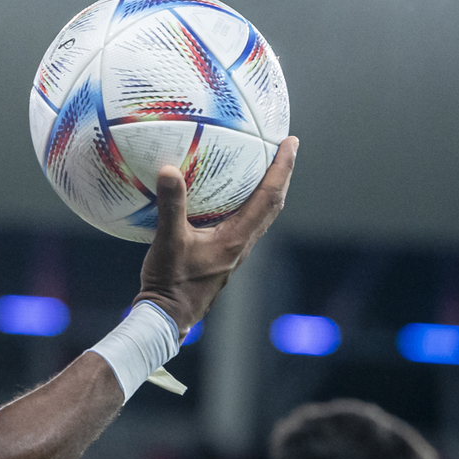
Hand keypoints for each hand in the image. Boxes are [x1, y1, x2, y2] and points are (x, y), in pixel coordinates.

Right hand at [135, 137, 297, 330]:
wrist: (170, 317)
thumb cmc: (171, 283)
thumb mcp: (168, 241)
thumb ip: (171, 206)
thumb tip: (169, 170)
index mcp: (237, 239)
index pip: (269, 197)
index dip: (282, 168)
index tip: (290, 142)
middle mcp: (242, 244)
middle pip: (273, 204)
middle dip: (281, 174)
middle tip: (283, 147)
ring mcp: (234, 251)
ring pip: (261, 214)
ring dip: (268, 189)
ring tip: (263, 166)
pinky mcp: (223, 255)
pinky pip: (244, 222)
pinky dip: (246, 202)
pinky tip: (228, 196)